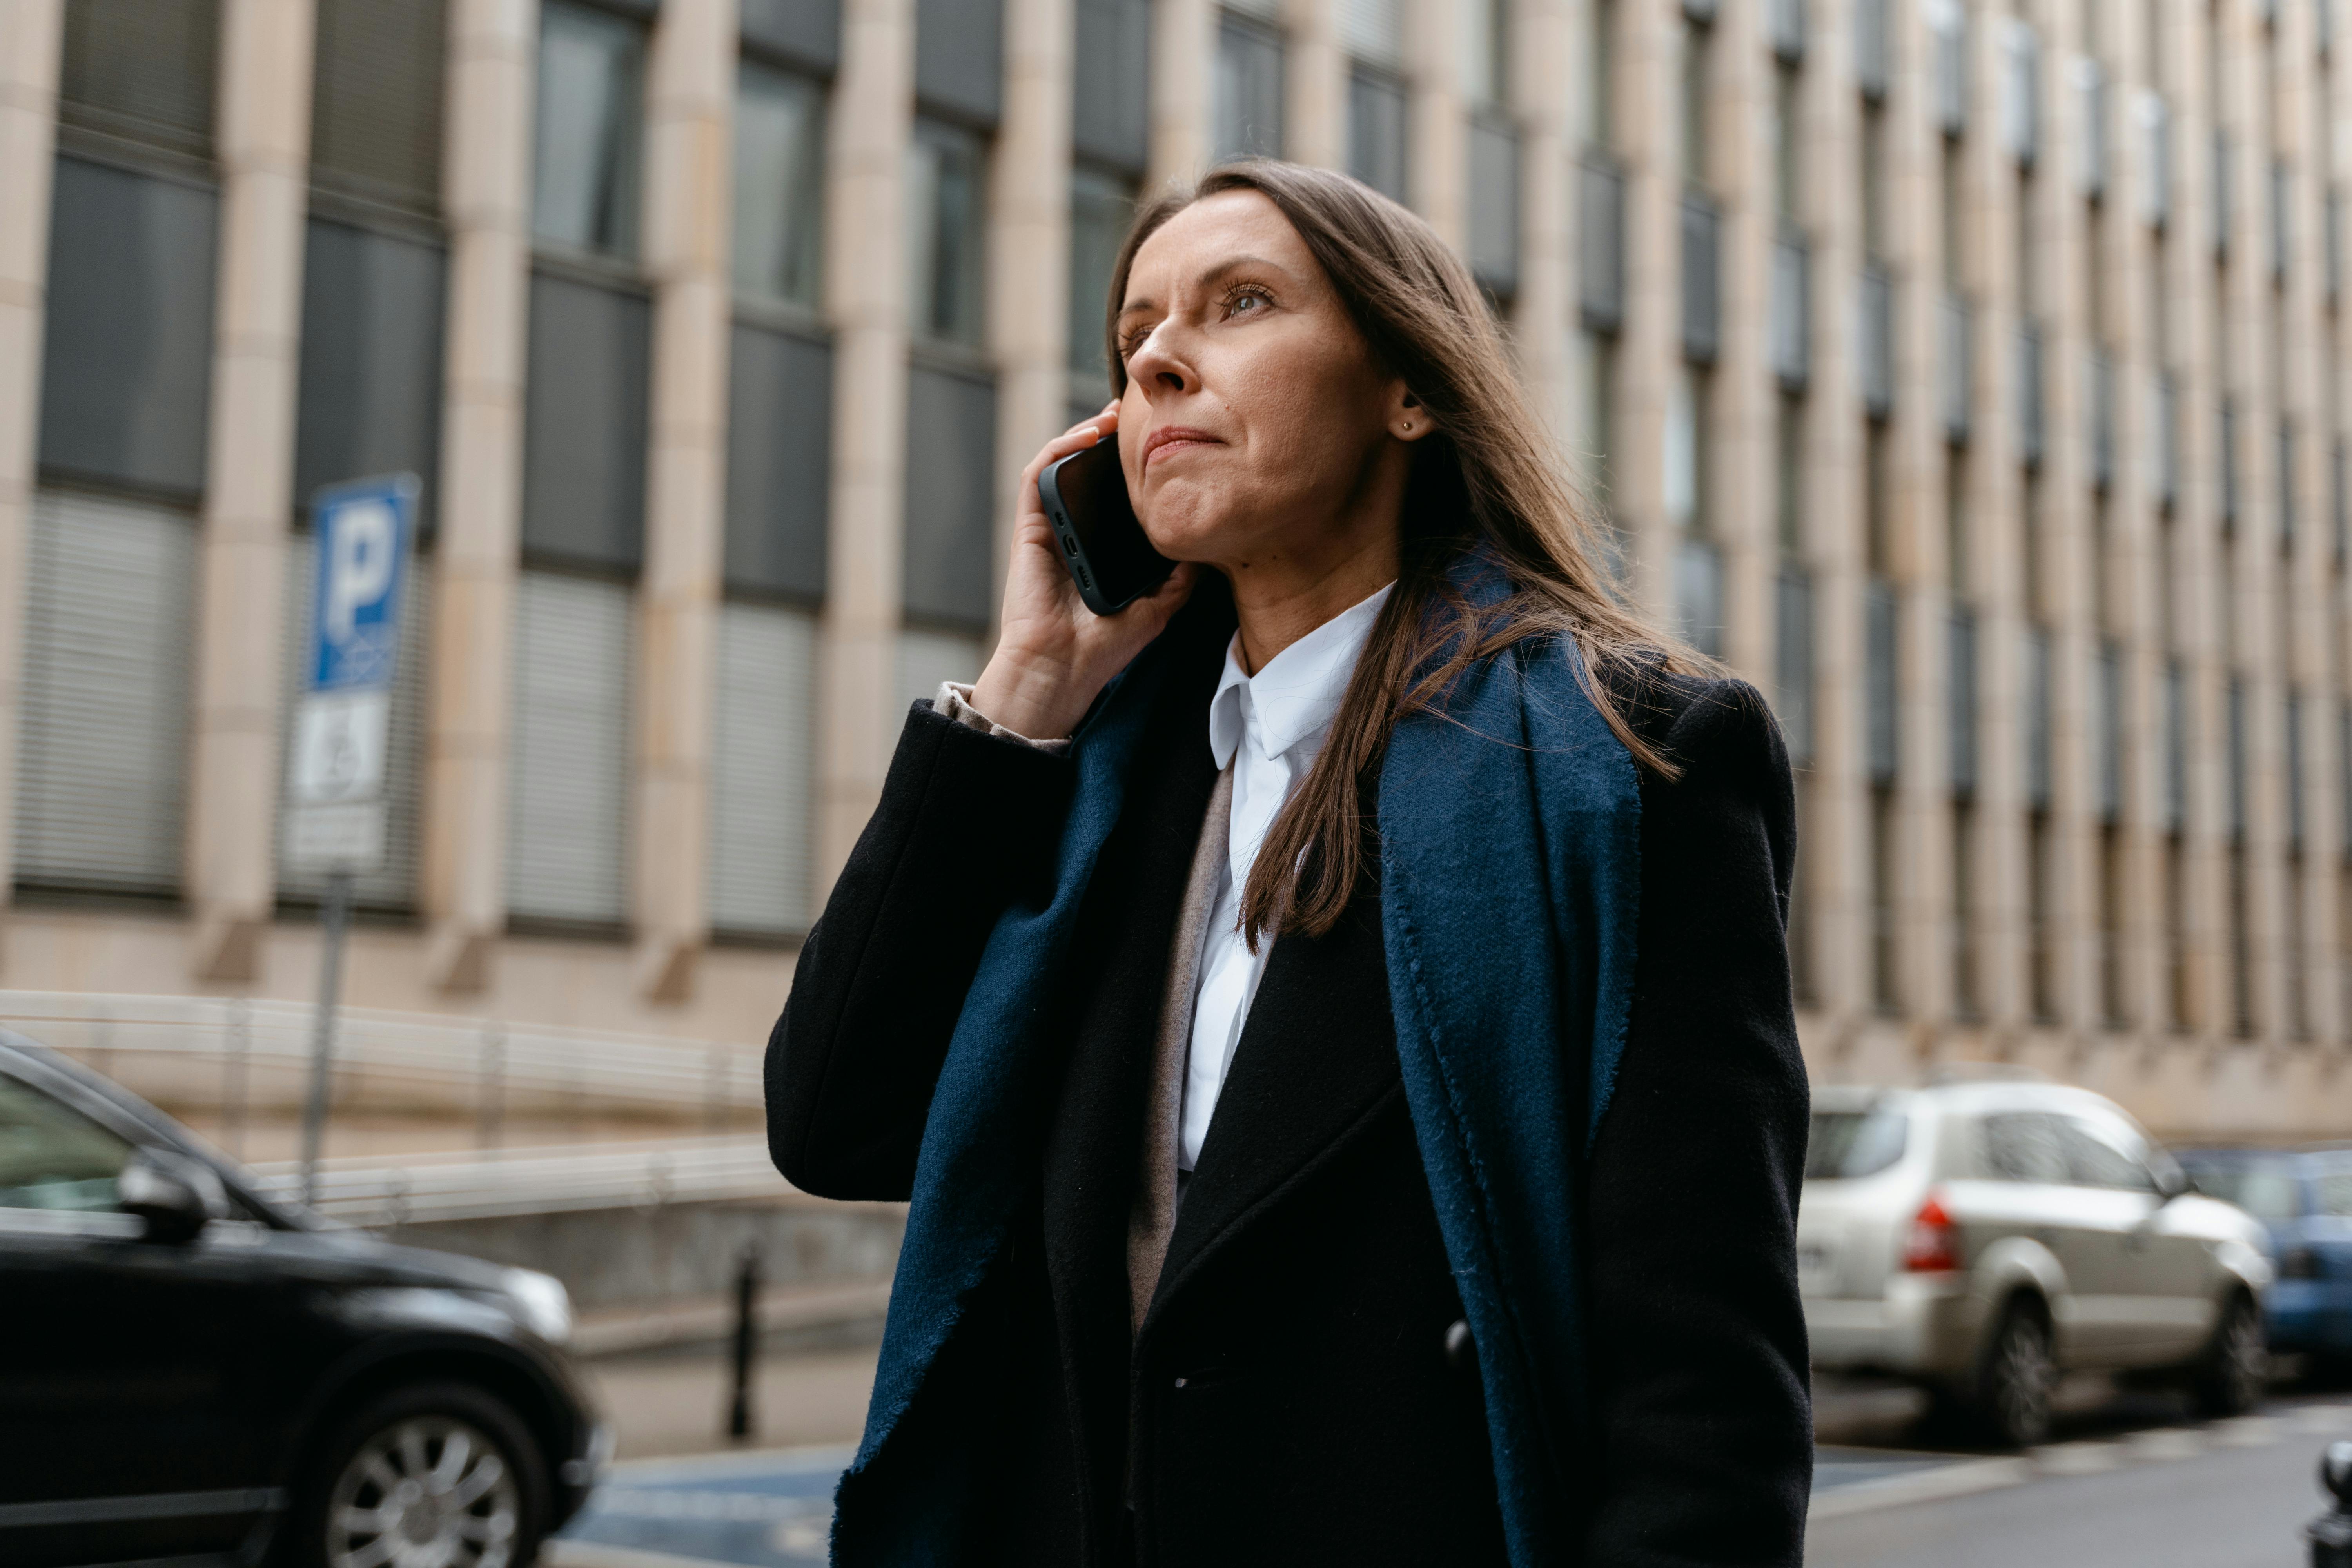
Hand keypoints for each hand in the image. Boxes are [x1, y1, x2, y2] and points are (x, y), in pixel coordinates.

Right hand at [971, 402, 1198, 739]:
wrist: (1062, 670)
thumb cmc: (1102, 648)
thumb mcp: (1156, 609)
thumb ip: (1178, 580)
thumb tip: (1205, 552)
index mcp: (1100, 550)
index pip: (1115, 498)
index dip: (1133, 469)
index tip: (1162, 447)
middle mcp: (1073, 534)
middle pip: (1088, 473)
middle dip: (1111, 440)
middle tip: (1140, 418)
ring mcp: (1050, 529)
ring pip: (1061, 465)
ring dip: (1084, 433)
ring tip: (1113, 416)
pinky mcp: (1029, 528)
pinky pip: (1038, 477)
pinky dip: (1058, 449)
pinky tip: (1086, 436)